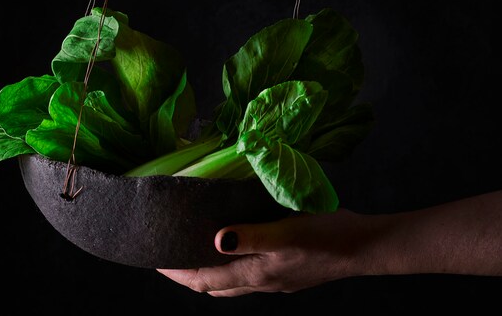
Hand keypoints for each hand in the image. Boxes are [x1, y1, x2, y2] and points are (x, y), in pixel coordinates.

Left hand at [157, 191, 501, 295]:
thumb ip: (251, 236)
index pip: (203, 280)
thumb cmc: (326, 236)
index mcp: (255, 273)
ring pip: (229, 283)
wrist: (365, 247)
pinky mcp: (286, 275)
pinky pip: (246, 276)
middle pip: (211, 286)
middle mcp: (260, 283)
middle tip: (165, 256)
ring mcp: (274, 282)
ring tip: (190, 254)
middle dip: (185, 276)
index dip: (176, 273)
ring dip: (206, 274)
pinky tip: (231, 250)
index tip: (153, 260)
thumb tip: (216, 241)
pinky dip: (228, 268)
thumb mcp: (287, 232)